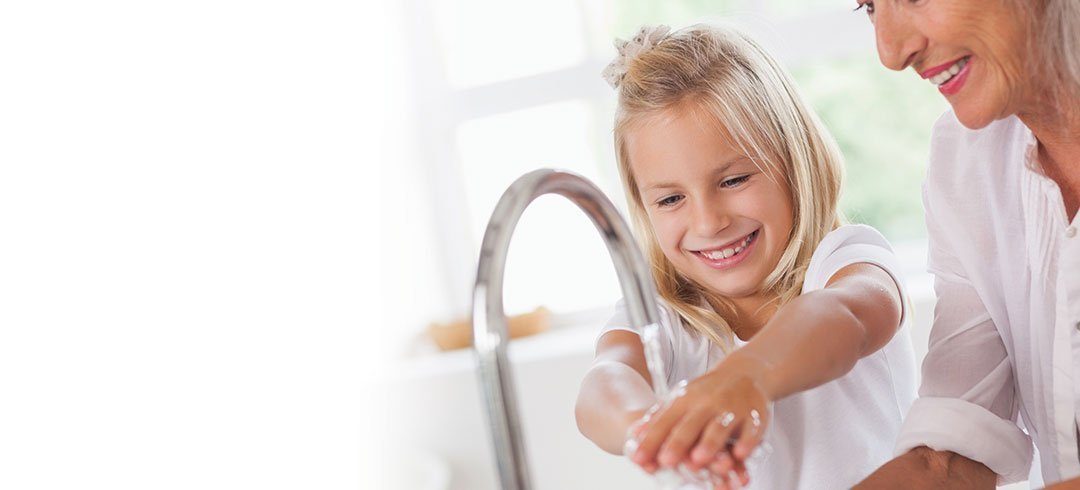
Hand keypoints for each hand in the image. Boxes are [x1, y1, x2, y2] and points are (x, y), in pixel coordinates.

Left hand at [624, 400, 749, 489]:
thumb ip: (660, 417)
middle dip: (677, 443)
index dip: (652, 440)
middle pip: (690, 425)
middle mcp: (707, 403)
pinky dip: (746, 443)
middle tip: (666, 461)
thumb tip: (634, 435)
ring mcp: (731, 409)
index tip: (639, 459)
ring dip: (709, 444)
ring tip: (698, 460)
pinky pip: (751, 431)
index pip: (665, 421)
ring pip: (719, 428)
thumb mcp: (681, 399)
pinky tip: (740, 455)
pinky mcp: (754, 416)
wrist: (745, 372)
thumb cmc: (707, 393)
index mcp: (685, 400)